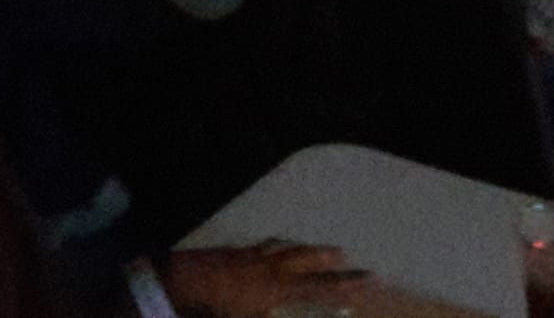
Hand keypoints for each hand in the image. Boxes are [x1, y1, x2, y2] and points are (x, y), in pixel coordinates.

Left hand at [162, 241, 376, 317]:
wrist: (185, 281)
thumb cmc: (218, 310)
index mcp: (279, 289)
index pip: (320, 287)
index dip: (345, 284)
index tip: (368, 277)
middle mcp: (271, 269)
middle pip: (306, 260)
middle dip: (327, 259)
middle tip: (345, 255)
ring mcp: (253, 258)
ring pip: (285, 248)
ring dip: (304, 248)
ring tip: (317, 246)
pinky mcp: (236, 253)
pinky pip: (262, 246)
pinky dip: (274, 244)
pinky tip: (274, 243)